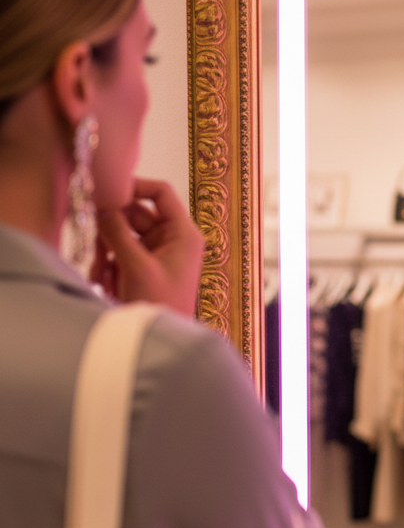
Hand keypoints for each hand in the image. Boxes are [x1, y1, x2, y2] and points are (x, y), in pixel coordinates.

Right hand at [93, 178, 204, 317]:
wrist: (160, 341)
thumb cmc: (161, 306)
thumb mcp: (137, 267)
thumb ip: (117, 233)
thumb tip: (100, 206)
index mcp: (183, 234)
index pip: (160, 192)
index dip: (134, 186)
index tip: (106, 192)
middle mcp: (172, 238)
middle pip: (133, 212)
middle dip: (111, 228)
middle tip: (96, 244)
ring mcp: (157, 251)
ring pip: (121, 232)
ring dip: (106, 250)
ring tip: (101, 273)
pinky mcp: (143, 265)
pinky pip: (118, 251)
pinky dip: (108, 263)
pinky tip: (105, 282)